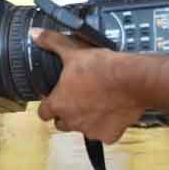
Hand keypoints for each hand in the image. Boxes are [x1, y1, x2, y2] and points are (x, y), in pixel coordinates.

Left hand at [31, 28, 146, 143]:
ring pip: (82, 129)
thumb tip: (35, 34)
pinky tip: (112, 111)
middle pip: (61, 123)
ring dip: (85, 120)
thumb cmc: (101, 67)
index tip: (55, 96)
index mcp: (58, 104)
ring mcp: (91, 130)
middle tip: (77, 98)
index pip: (43, 113)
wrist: (134, 80)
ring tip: (96, 102)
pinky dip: (107, 125)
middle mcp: (71, 121)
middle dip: (66, 113)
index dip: (48, 104)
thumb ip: (51, 43)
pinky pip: (104, 134)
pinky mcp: (110, 135)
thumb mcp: (73, 51)